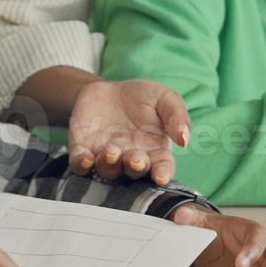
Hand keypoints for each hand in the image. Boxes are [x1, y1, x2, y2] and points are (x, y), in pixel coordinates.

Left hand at [68, 79, 189, 183]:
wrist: (108, 89)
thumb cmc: (143, 98)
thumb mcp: (165, 98)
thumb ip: (177, 116)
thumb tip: (184, 139)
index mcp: (155, 151)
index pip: (162, 168)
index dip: (162, 175)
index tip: (161, 176)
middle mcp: (131, 159)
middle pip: (134, 172)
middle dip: (135, 168)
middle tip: (135, 158)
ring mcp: (107, 157)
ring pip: (108, 171)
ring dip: (110, 165)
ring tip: (112, 151)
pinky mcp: (84, 150)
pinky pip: (81, 165)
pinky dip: (82, 165)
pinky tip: (86, 158)